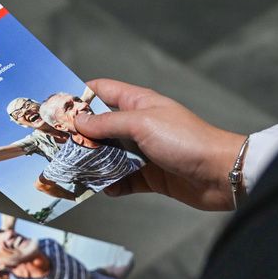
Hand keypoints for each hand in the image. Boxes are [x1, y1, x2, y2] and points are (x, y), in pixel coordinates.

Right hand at [73, 78, 246, 210]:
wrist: (221, 174)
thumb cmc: (187, 141)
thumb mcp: (142, 124)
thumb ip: (108, 123)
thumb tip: (79, 122)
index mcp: (138, 103)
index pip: (101, 91)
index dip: (78, 97)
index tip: (56, 109)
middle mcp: (139, 125)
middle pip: (100, 127)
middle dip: (80, 136)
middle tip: (57, 147)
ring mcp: (144, 151)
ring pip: (109, 155)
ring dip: (94, 163)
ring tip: (77, 171)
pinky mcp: (150, 176)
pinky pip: (123, 179)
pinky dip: (113, 184)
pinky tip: (107, 188)